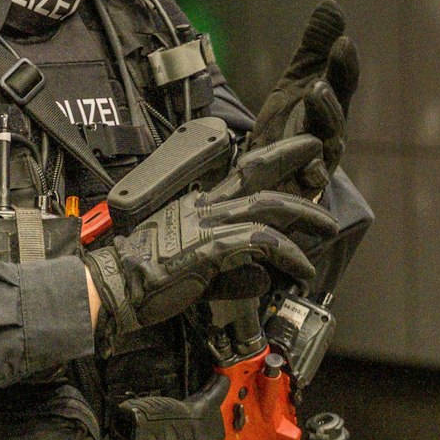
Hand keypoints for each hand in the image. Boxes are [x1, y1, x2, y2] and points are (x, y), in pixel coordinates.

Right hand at [85, 135, 338, 340]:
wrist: (112, 287)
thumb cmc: (142, 279)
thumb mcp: (191, 267)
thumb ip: (229, 270)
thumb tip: (261, 278)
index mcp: (196, 206)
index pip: (238, 173)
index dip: (269, 158)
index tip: (294, 153)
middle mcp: (204, 207)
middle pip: (256, 173)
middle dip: (290, 158)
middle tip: (316, 155)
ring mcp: (207, 224)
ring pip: (267, 205)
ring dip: (303, 214)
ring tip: (327, 226)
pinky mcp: (211, 247)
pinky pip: (261, 242)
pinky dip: (288, 253)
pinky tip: (303, 267)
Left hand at [251, 1, 358, 194]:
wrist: (269, 169)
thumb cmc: (292, 120)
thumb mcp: (299, 78)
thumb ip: (315, 46)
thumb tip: (331, 4)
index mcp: (331, 105)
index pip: (343, 83)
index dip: (344, 65)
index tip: (342, 43)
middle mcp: (329, 135)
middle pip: (334, 119)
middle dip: (329, 103)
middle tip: (318, 85)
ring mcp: (316, 164)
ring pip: (321, 152)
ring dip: (313, 143)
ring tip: (306, 126)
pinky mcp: (297, 190)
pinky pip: (304, 188)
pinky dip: (307, 183)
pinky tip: (306, 178)